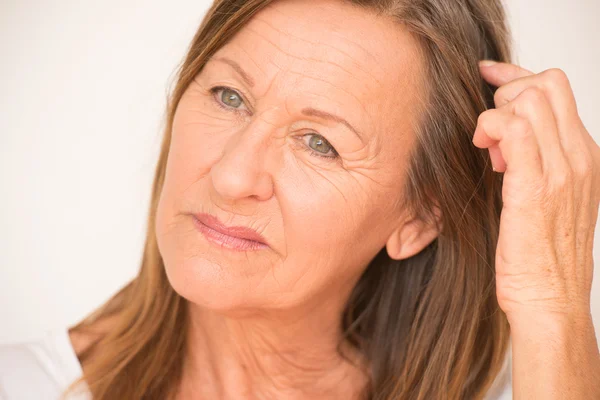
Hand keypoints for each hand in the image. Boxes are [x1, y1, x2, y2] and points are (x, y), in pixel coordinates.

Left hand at [472, 61, 599, 324]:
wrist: (550, 301)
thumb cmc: (542, 256)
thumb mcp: (548, 199)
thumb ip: (534, 162)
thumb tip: (505, 137)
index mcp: (583, 157)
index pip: (557, 89)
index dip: (517, 75)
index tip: (489, 76)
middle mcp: (578, 157)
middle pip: (546, 85)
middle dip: (506, 92)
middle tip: (488, 129)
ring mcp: (561, 171)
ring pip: (530, 101)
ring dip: (496, 114)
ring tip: (487, 150)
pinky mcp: (535, 188)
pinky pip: (513, 130)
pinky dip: (490, 128)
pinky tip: (482, 151)